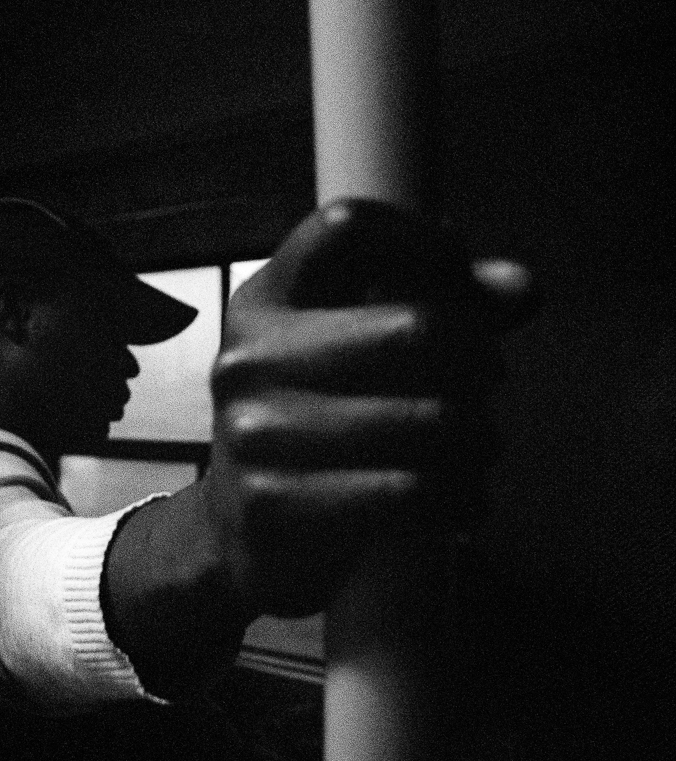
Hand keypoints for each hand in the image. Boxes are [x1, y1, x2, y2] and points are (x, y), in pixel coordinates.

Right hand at [201, 200, 533, 616]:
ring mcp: (252, 431)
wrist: (238, 532)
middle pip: (412, 326)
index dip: (425, 243)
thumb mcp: (353, 353)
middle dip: (478, 360)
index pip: (345, 228)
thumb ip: (439, 308)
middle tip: (488, 383)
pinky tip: (460, 502)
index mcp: (264, 301)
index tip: (460, 280)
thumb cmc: (315, 426)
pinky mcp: (272, 503)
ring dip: (478, 439)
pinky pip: (408, 491)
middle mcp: (248, 357)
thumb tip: (522, 287)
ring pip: (427, 419)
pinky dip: (456, 498)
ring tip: (478, 451)